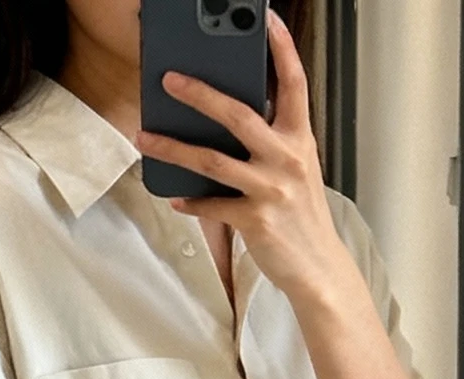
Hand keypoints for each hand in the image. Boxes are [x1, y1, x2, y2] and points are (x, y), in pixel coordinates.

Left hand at [138, 10, 353, 309]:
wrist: (318, 268)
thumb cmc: (300, 214)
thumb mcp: (296, 167)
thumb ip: (272, 138)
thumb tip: (228, 115)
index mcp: (300, 138)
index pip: (294, 83)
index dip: (281, 48)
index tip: (266, 18)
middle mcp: (287, 158)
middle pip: (239, 115)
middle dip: (200, 94)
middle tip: (169, 79)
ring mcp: (271, 190)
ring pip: (213, 161)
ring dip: (174, 148)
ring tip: (146, 136)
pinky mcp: (256, 221)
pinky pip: (213, 205)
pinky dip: (191, 201)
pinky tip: (174, 196)